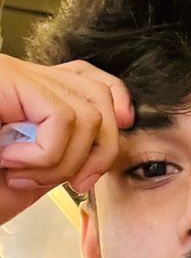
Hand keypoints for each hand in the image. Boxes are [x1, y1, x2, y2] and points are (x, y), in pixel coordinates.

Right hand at [0, 54, 133, 224]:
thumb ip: (66, 154)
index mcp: (30, 93)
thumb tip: (111, 139)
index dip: (114, 109)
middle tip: (61, 183)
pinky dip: (45, 157)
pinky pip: (62, 120)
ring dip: (61, 162)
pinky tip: (10, 163)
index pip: (92, 80)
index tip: (102, 150)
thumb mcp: (31, 174)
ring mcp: (11, 74)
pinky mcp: (5, 79)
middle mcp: (22, 76)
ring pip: (87, 114)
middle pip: (99, 96)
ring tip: (21, 173)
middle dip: (97, 153)